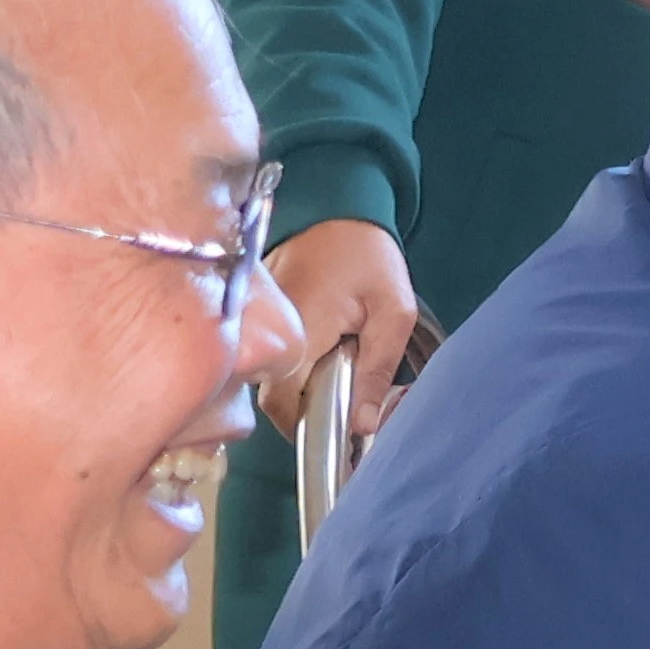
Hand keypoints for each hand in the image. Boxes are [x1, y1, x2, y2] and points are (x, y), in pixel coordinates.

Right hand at [258, 216, 420, 441]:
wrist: (334, 207)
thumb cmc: (368, 255)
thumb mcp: (394, 311)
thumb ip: (378, 369)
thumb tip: (362, 425)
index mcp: (299, 329)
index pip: (283, 402)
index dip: (309, 429)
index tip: (343, 441)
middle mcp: (267, 331)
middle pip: (272, 399)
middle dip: (308, 417)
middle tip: (350, 416)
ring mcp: (256, 326)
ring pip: (268, 383)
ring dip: (302, 396)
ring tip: (343, 391)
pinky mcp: (257, 322)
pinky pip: (269, 362)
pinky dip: (294, 374)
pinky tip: (325, 368)